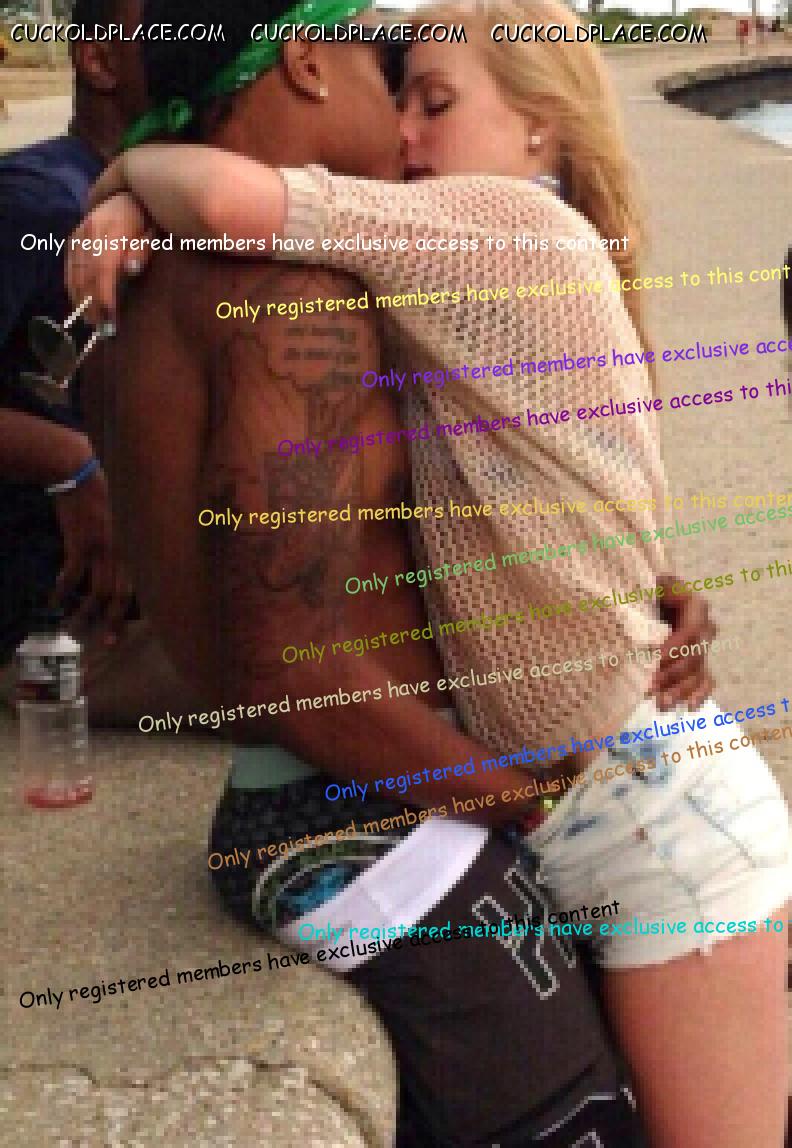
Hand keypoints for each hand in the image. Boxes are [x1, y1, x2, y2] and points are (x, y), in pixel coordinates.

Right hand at [51, 467, 134, 646]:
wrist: (78, 473)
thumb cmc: (101, 494)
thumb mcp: (122, 519)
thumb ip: (123, 544)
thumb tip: (118, 569)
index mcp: (136, 546)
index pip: (140, 585)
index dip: (134, 610)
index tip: (130, 627)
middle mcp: (124, 550)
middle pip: (122, 595)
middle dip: (114, 622)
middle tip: (107, 643)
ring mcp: (103, 548)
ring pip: (97, 591)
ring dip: (84, 612)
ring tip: (73, 626)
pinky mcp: (81, 543)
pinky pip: (72, 576)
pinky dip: (62, 590)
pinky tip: (54, 600)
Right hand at [66, 192, 153, 326]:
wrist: (130, 195)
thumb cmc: (149, 220)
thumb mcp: (154, 233)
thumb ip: (142, 251)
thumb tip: (130, 269)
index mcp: (113, 229)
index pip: (103, 268)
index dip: (104, 296)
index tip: (110, 318)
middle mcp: (91, 231)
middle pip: (87, 274)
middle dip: (93, 304)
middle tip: (102, 328)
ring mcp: (80, 233)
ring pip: (75, 271)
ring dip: (81, 300)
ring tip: (92, 321)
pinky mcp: (74, 237)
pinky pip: (69, 266)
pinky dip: (73, 287)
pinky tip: (81, 304)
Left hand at [651, 574, 716, 709]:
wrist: (640, 595)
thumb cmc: (640, 587)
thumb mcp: (643, 583)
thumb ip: (646, 589)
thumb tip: (641, 594)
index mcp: (694, 605)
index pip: (692, 630)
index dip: (676, 647)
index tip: (655, 659)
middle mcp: (703, 627)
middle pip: (695, 656)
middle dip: (672, 674)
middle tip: (649, 687)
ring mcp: (700, 647)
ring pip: (698, 672)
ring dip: (681, 690)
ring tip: (660, 704)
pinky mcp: (695, 663)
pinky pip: (704, 681)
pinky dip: (699, 695)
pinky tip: (687, 708)